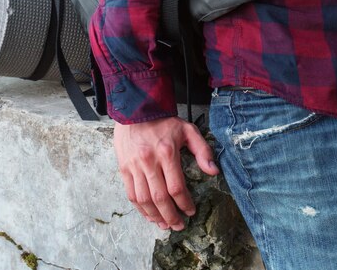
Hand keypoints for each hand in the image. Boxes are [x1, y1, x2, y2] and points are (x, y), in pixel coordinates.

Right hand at [113, 116, 219, 230]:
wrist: (135, 110)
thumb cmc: (164, 122)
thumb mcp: (188, 130)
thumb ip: (202, 150)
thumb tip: (213, 171)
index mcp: (167, 152)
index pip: (176, 186)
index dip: (184, 203)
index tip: (191, 211)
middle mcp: (149, 161)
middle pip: (159, 197)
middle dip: (170, 216)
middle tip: (179, 226)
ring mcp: (134, 166)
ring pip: (143, 199)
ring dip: (155, 216)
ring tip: (165, 225)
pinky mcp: (124, 169)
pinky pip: (131, 194)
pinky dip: (140, 209)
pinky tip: (149, 215)